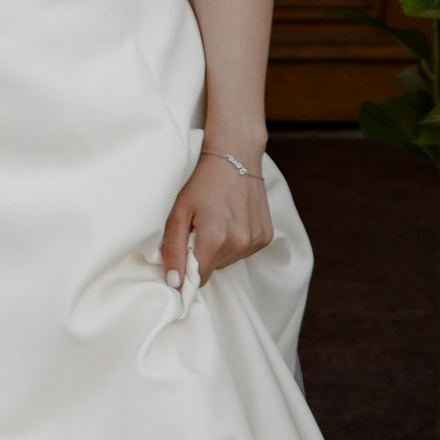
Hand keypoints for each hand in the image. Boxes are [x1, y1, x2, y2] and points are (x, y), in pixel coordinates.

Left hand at [160, 148, 274, 289]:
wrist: (236, 156)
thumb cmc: (203, 183)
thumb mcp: (178, 213)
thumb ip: (173, 250)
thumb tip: (174, 283)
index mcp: (215, 239)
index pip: (198, 278)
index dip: (188, 268)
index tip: (185, 250)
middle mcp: (239, 243)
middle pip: (214, 269)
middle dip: (203, 254)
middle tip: (201, 227)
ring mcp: (255, 241)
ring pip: (228, 261)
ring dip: (220, 248)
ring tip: (218, 220)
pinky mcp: (266, 237)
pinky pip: (244, 252)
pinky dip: (235, 242)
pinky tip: (232, 220)